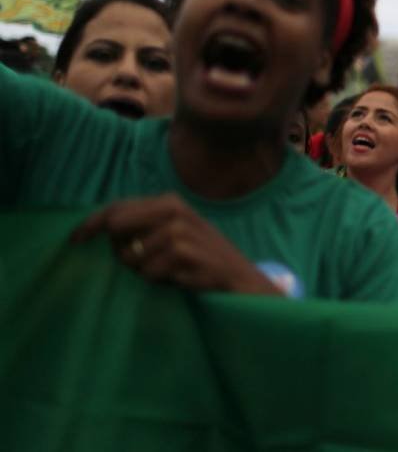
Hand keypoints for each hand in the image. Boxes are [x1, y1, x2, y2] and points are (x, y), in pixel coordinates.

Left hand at [71, 194, 281, 294]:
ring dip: (143, 270)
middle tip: (142, 264)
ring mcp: (179, 228)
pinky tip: (178, 278)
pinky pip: (148, 271)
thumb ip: (144, 226)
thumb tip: (101, 230)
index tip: (73, 239)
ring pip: (130, 255)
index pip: (117, 207)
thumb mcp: (174, 234)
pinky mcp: (182, 250)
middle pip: (116, 227)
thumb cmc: (201, 259)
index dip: (91, 223)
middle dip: (121, 251)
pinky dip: (157, 279)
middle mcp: (173, 209)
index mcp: (169, 201)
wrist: (239, 278)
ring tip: (168, 272)